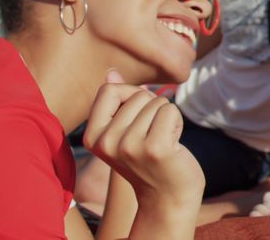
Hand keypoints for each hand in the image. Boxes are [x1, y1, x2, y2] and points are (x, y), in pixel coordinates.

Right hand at [83, 70, 203, 211]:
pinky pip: (171, 111)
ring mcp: (129, 146)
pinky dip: (178, 123)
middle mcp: (106, 142)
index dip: (132, 95)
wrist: (168, 196)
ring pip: (158, 102)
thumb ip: (118, 103)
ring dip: (167, 119)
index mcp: (92, 137)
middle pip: (139, 95)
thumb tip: (111, 72)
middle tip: (154, 137)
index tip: (138, 119)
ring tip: (162, 142)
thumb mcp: (126, 131)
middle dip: (154, 110)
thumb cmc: (150, 157)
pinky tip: (173, 146)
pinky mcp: (155, 148)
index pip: (110, 90)